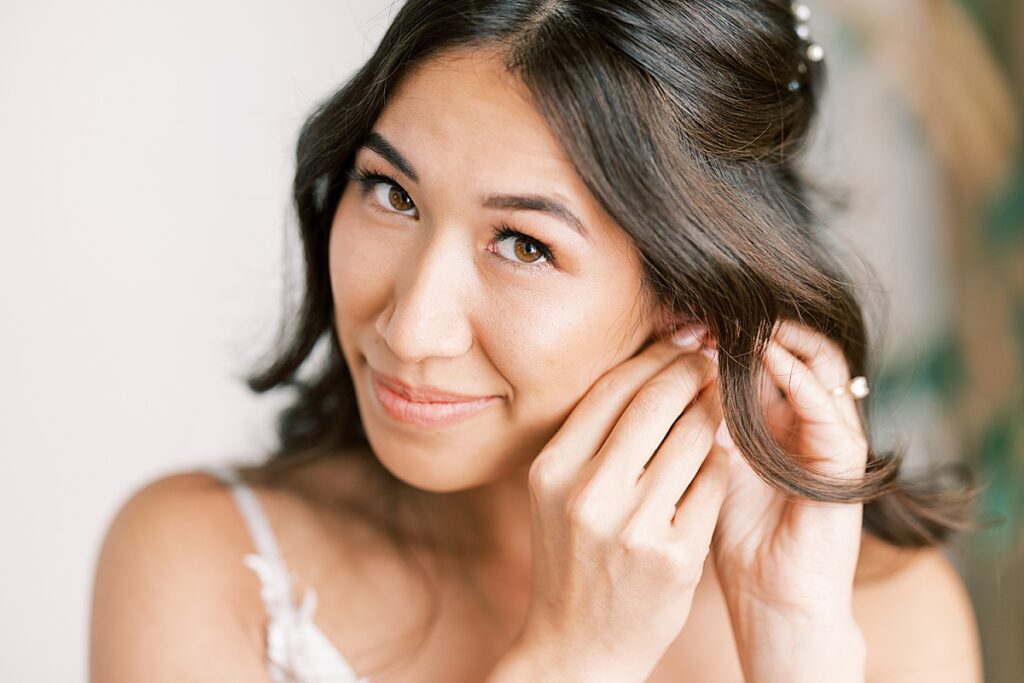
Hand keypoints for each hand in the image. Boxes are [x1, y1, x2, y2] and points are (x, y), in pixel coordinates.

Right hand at [512, 327, 727, 681]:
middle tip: (712, 359)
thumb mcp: (557, 494)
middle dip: (692, 370)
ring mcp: (634, 527)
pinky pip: (712, 483)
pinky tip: (721, 453)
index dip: (653, 356)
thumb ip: (590, 438)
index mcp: (552, 470)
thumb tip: (645, 370)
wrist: (577, 646)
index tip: (679, 342)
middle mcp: (588, 494)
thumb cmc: (571, 560)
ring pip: (693, 437)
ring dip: (714, 409)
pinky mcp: (676, 556)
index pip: (611, 388)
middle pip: (655, 402)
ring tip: (722, 399)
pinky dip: (721, 461)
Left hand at [709, 320, 867, 677]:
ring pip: (818, 361)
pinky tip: (763, 357)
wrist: (771, 598)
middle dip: (746, 326)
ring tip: (735, 323)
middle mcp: (807, 418)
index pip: (758, 352)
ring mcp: (831, 435)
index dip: (720, 332)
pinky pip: (826, 406)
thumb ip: (699, 417)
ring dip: (776, 337)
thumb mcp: (708, 460)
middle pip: (789, 345)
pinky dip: (796, 376)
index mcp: (775, 415)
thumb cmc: (733, 534)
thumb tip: (670, 363)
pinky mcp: (846, 460)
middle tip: (704, 314)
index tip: (677, 321)